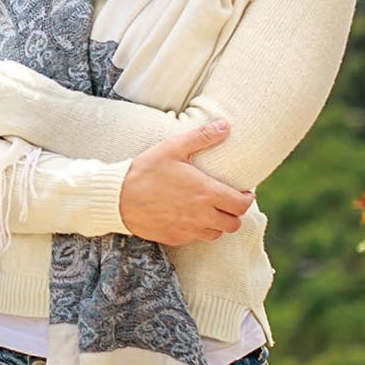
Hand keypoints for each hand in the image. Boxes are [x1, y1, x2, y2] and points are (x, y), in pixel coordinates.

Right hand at [117, 119, 254, 245]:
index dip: (246, 199)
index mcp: (206, 193)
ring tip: (210, 210)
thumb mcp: (173, 148)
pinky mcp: (175, 238)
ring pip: (217, 233)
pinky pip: (196, 239)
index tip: (243, 192)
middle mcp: (202, 215)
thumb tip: (226, 125)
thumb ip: (202, 137)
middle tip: (228, 201)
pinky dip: (199, 230)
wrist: (117, 198)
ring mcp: (188, 230)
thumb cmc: (146, 170)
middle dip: (235, 213)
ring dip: (218, 223)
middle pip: (234, 223)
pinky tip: (189, 217)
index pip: (241, 205)